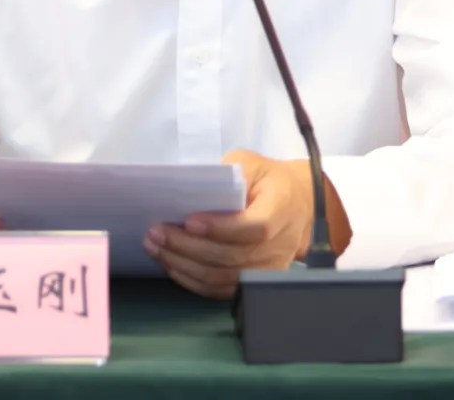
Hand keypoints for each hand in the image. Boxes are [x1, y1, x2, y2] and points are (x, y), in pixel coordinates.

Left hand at [142, 149, 351, 298]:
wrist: (298, 205)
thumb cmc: (268, 180)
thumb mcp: (252, 163)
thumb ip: (229, 172)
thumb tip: (195, 188)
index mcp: (280, 209)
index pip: (253, 227)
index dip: (220, 228)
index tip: (188, 221)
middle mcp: (277, 246)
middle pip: (231, 257)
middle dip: (187, 247)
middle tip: (156, 232)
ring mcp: (267, 270)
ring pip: (222, 278)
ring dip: (183, 265)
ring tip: (155, 247)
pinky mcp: (255, 283)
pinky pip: (220, 289)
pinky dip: (192, 280)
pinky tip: (171, 265)